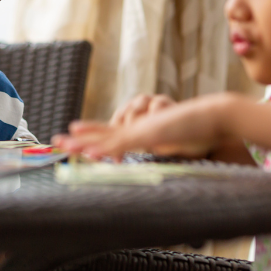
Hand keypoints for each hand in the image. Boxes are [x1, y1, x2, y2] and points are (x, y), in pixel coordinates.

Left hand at [53, 94, 241, 160]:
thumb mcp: (174, 143)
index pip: (111, 133)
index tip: (73, 134)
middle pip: (102, 133)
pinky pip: (122, 144)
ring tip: (62, 144)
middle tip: (56, 140)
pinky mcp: (147, 135)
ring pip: (106, 138)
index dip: (91, 135)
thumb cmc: (198, 131)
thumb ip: (162, 144)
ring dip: (84, 142)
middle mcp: (136, 127)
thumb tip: (159, 148)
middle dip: (79, 139)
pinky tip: (91, 154)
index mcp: (141, 130)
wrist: (213, 116)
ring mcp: (140, 130)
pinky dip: (105, 149)